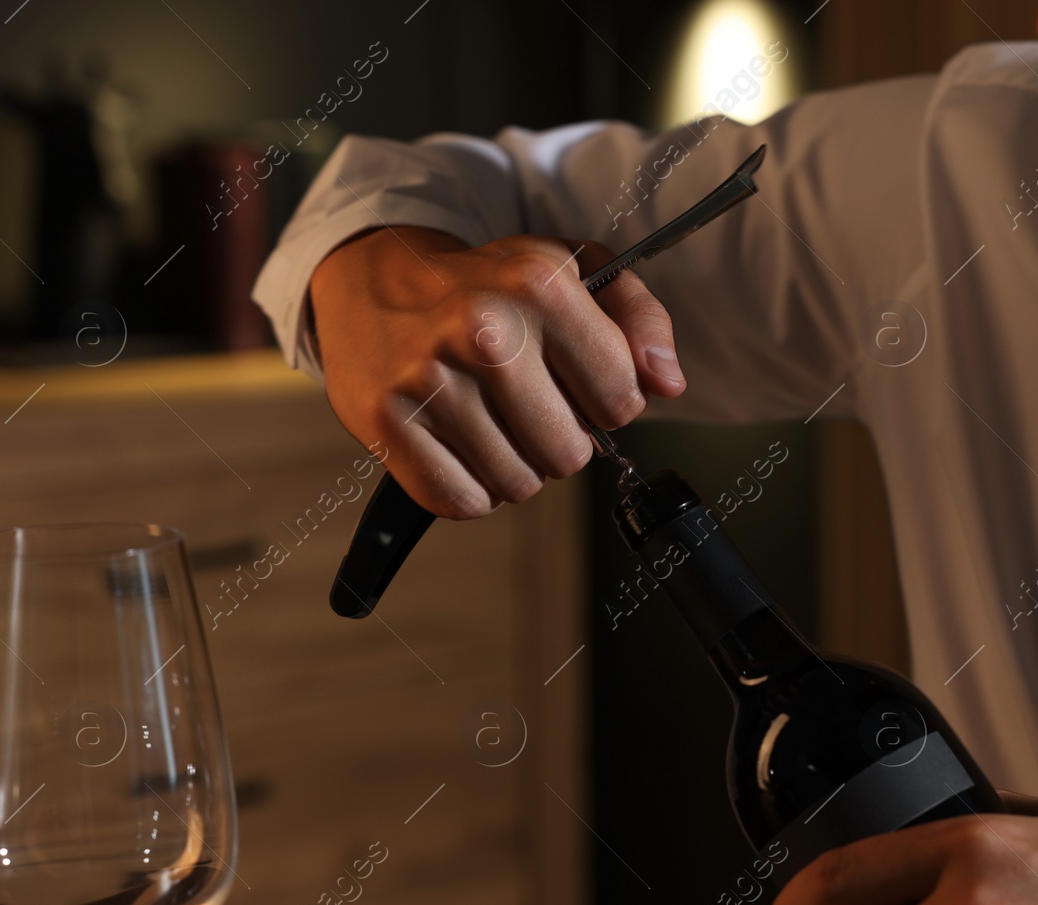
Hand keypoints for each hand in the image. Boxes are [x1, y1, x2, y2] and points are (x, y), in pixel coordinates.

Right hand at [310, 226, 686, 518]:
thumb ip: (638, 318)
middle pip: (571, 455)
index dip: (607, 401)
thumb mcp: (571, 270)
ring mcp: (431, 380)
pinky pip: (463, 502)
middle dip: (559, 438)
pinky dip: (469, 486)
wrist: (370, 280)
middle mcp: (485, 331)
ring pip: (519, 485)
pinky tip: (458, 441)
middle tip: (526, 402)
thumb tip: (667, 383)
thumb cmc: (485, 283)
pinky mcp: (390, 423)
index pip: (622, 401)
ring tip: (489, 418)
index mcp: (540, 286)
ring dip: (514, 464)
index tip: (575, 381)